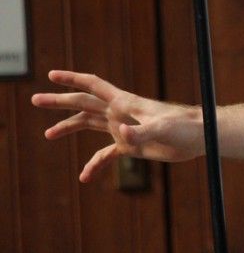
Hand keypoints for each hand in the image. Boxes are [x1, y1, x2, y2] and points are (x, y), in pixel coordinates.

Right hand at [31, 71, 202, 181]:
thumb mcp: (161, 129)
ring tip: (48, 135)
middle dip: (59, 101)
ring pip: (89, 125)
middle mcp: (119, 113)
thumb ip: (140, 132)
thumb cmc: (184, 127)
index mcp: (124, 103)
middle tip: (35, 100)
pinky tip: (85, 177)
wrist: (199, 138)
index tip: (52, 75)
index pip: (93, 86)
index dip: (73, 79)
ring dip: (69, 127)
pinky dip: (94, 164)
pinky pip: (106, 154)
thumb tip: (120, 132)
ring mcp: (123, 128)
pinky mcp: (131, 145)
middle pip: (83, 104)